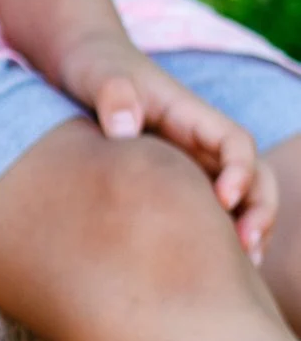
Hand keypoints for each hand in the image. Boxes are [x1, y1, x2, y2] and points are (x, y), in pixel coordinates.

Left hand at [49, 38, 275, 257]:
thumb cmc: (93, 68)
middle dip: (260, 211)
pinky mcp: (175, 183)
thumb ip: (113, 94)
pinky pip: (209, 213)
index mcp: (190, 115)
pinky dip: (218, 240)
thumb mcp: (97, 74)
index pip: (235, 143)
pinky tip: (206, 274)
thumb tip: (125, 129)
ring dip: (249, 232)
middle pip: (253, 176)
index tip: (224, 199)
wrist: (81, 66)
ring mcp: (191, 164)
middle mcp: (200, 142)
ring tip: (242, 273)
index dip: (240, 171)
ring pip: (240, 201)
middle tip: (246, 248)